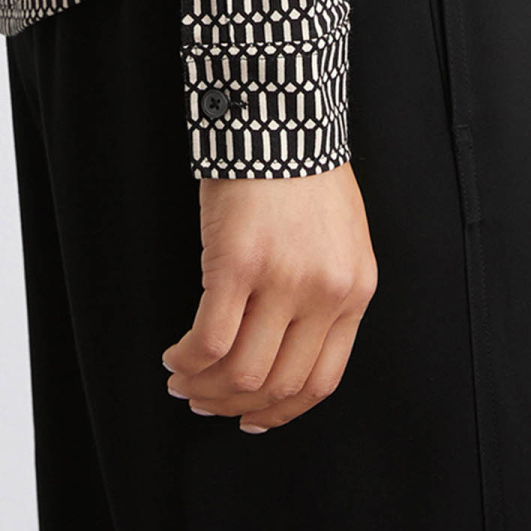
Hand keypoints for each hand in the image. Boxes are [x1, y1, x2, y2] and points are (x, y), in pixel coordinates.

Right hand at [162, 162, 377, 433]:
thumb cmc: (306, 168)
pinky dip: (188, 360)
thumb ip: (324, 290)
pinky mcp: (236, 263)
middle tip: (205, 402)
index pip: (320, 380)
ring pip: (242, 372)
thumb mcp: (341, 238)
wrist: (283, 113)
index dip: (281, 411)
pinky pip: (210, 339)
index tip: (253, 417)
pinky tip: (175, 355)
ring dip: (206, 388)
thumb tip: (284, 346)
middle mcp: (324, 293)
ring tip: (184, 381)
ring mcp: (282, 280)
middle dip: (234, 405)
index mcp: (354, 290)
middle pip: (277, 384)